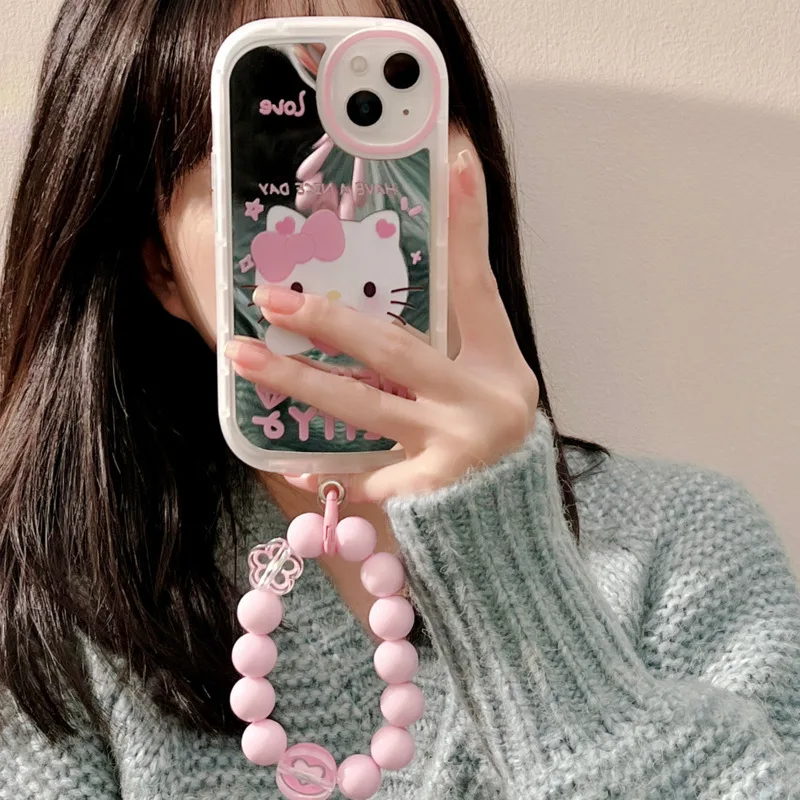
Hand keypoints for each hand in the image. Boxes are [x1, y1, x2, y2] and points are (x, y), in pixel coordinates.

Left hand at [225, 148, 539, 502]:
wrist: (511, 526)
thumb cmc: (493, 449)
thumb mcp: (485, 389)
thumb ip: (442, 351)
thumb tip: (375, 314)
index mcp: (500, 366)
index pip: (478, 287)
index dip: (468, 226)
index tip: (455, 164)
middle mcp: (482, 401)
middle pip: (395, 349)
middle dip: (328, 319)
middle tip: (269, 296)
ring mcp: (458, 450)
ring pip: (366, 408)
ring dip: (301, 381)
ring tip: (245, 356)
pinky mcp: (432, 495)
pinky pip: (366, 479)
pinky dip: (326, 474)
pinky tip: (290, 466)